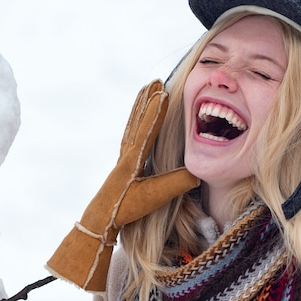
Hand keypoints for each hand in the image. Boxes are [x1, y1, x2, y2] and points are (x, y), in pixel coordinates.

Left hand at [46, 80, 198, 290]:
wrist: (100, 219)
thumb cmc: (126, 208)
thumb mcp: (155, 196)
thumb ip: (177, 183)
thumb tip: (199, 172)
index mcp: (134, 158)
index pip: (148, 129)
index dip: (156, 110)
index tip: (163, 91)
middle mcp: (126, 153)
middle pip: (138, 120)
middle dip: (147, 101)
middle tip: (154, 81)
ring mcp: (123, 157)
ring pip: (132, 125)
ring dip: (139, 107)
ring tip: (144, 91)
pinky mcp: (122, 164)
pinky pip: (129, 135)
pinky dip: (135, 122)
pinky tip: (137, 121)